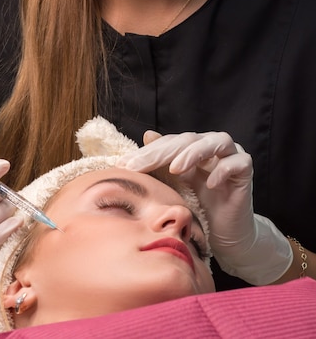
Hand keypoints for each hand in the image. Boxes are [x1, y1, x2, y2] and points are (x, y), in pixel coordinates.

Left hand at [117, 130, 291, 284]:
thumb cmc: (199, 209)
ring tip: (176, 169)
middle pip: (188, 139)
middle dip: (163, 152)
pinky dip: (223, 170)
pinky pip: (238, 162)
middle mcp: (212, 146)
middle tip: (141, 166)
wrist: (226, 235)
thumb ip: (161, 164)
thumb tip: (147, 135)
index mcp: (192, 147)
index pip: (169, 143)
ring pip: (216, 141)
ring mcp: (231, 155)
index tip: (125, 166)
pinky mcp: (246, 170)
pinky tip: (210, 184)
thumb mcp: (174, 187)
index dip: (148, 152)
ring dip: (194, 153)